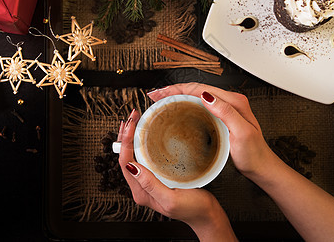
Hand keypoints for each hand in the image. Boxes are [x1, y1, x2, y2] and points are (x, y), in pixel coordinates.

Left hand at [118, 109, 236, 240]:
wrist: (207, 216)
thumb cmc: (193, 209)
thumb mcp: (171, 199)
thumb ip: (151, 185)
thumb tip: (133, 167)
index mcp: (141, 192)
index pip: (125, 162)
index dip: (125, 141)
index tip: (131, 124)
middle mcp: (141, 187)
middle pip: (126, 157)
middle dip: (125, 136)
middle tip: (132, 117)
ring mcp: (148, 182)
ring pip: (133, 156)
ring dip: (131, 138)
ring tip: (134, 122)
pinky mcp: (157, 178)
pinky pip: (144, 158)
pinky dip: (141, 143)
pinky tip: (145, 135)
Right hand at [147, 83, 275, 177]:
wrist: (261, 166)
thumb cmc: (254, 154)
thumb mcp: (242, 133)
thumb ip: (226, 112)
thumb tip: (206, 96)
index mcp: (233, 101)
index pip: (199, 88)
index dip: (177, 89)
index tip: (161, 93)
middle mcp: (229, 102)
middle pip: (196, 89)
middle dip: (174, 90)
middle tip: (155, 95)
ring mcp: (225, 109)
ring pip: (196, 96)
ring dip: (178, 96)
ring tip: (162, 100)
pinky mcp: (221, 117)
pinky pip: (200, 106)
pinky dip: (185, 105)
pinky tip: (177, 110)